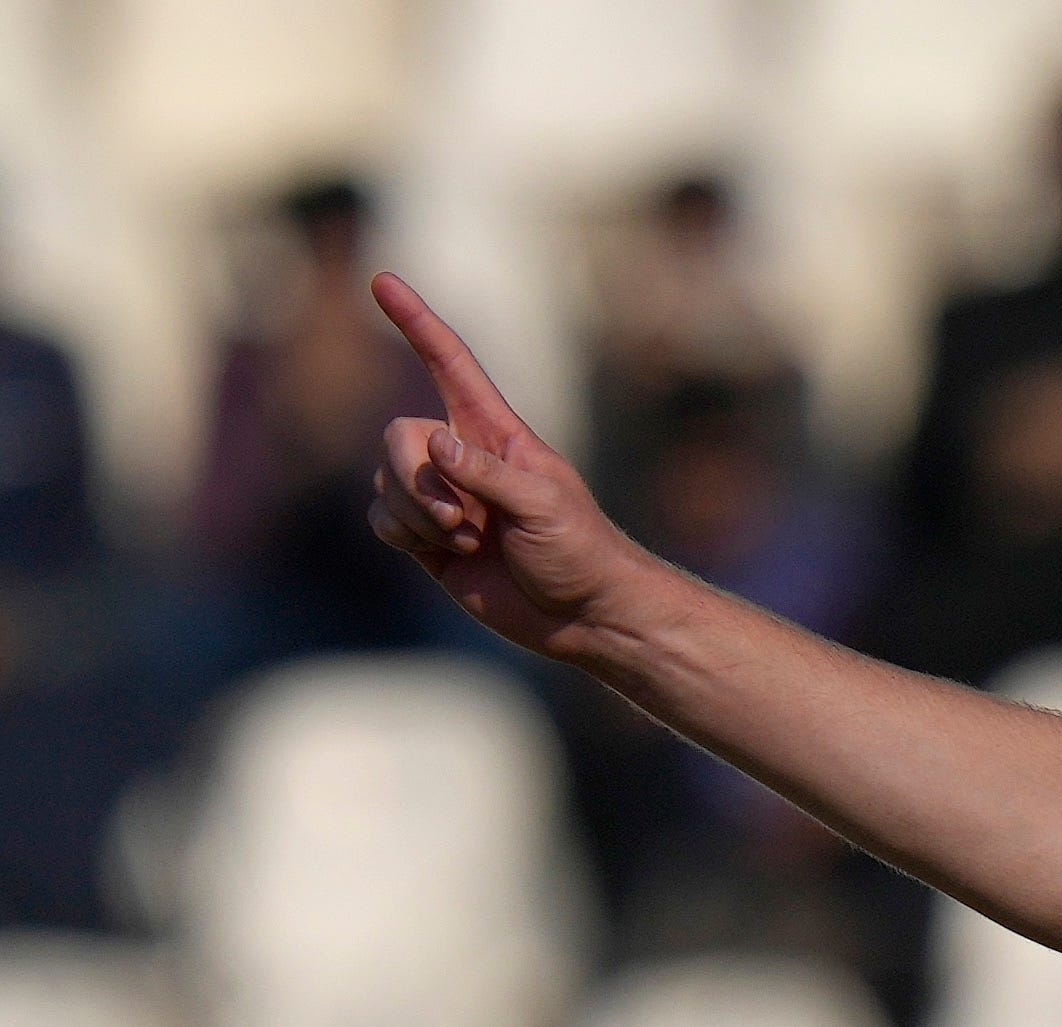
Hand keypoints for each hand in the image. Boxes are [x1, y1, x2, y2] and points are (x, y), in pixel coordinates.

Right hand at [364, 275, 653, 664]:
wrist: (584, 616)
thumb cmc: (581, 551)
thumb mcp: (544, 505)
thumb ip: (487, 473)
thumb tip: (435, 446)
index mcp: (497, 434)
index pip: (449, 365)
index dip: (417, 323)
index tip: (382, 280)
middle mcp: (463, 458)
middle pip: (398, 436)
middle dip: (415, 477)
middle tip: (463, 520)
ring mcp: (443, 497)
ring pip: (387, 482)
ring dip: (421, 516)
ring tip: (471, 541)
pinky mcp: (426, 538)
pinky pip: (382, 519)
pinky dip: (406, 534)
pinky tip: (447, 553)